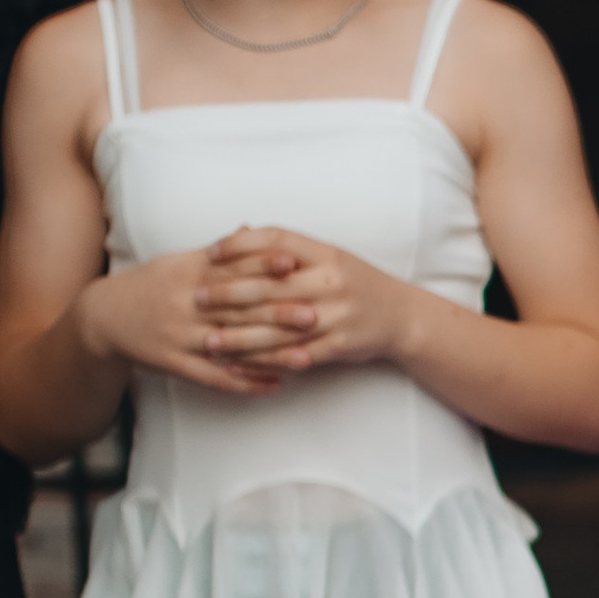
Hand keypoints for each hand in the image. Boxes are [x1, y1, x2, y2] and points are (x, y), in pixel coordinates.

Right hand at [77, 248, 291, 394]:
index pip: (231, 268)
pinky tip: (275, 386)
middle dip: (277, 313)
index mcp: (188, 274)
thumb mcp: (178, 262)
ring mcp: (181, 337)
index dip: (262, 265)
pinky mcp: (176, 364)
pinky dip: (246, 384)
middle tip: (315, 314)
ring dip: (271, 355)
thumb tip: (252, 229)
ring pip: (232, 347)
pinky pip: (215, 378)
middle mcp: (186, 305)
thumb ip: (219, 251)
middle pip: (237, 309)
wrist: (103, 318)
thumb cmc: (149, 285)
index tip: (294, 262)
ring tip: (307, 358)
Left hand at [197, 224, 413, 376]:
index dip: (240, 246)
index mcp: (325, 253)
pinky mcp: (337, 345)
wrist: (401, 316)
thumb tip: (238, 232)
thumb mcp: (327, 257)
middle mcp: (330, 281)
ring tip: (209, 340)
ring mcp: (335, 315)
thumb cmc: (355, 283)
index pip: (275, 241)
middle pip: (270, 286)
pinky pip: (292, 356)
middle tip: (197, 299)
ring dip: (239, 337)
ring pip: (277, 327)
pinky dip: (263, 362)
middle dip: (228, 294)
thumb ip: (286, 248)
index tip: (210, 254)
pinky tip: (239, 365)